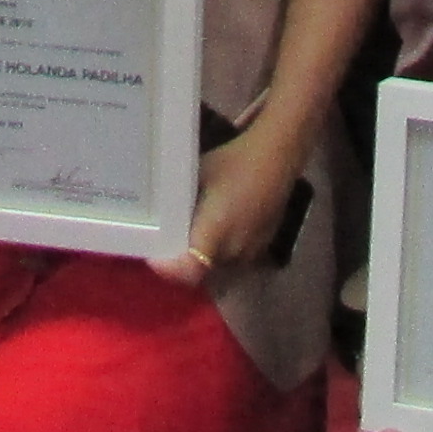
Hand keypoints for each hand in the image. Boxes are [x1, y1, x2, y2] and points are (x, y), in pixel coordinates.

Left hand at [155, 121, 306, 289]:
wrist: (277, 156)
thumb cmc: (232, 162)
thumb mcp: (195, 176)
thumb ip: (177, 201)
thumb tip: (159, 211)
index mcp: (215, 235)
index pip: (189, 272)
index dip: (169, 269)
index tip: (155, 257)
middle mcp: (234, 252)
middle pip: (202, 275)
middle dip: (184, 265)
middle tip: (167, 246)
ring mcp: (251, 253)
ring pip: (220, 270)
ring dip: (205, 261)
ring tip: (191, 239)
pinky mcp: (263, 247)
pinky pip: (236, 261)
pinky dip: (223, 254)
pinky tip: (218, 231)